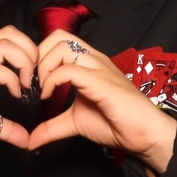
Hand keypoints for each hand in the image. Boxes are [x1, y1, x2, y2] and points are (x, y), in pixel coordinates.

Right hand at [0, 26, 38, 147]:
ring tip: (26, 85)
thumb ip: (6, 127)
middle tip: (34, 77)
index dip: (27, 51)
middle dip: (30, 52)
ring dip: (24, 63)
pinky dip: (12, 79)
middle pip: (11, 33)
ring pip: (5, 45)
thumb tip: (27, 140)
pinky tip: (15, 94)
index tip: (33, 77)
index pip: (9, 36)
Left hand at [29, 31, 176, 173]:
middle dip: (38, 56)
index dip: (40, 56)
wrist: (144, 134)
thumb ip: (52, 127)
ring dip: (44, 66)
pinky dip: (52, 80)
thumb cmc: (116, 123)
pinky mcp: (101, 81)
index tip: (33, 82)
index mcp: (89, 63)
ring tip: (42, 89)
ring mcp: (98, 67)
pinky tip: (49, 97)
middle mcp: (93, 59)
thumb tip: (31, 140)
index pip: (58, 40)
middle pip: (58, 36)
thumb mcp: (75, 123)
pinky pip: (69, 70)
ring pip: (62, 46)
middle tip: (34, 82)